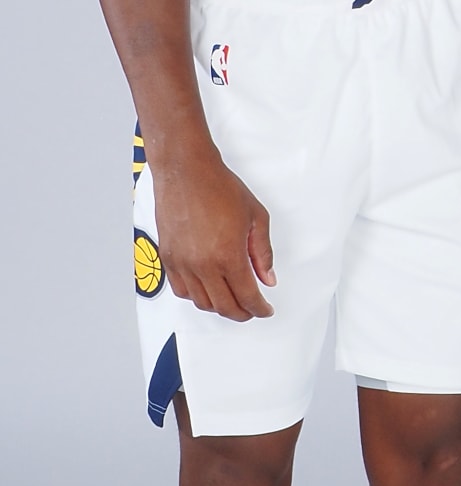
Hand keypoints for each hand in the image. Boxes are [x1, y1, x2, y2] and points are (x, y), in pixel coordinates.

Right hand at [152, 144, 275, 320]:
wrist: (186, 172)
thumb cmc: (219, 188)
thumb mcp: (256, 218)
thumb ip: (263, 252)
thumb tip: (267, 277)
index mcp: (228, 255)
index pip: (247, 297)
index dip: (259, 308)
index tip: (265, 309)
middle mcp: (202, 264)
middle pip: (224, 307)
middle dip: (242, 313)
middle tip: (252, 310)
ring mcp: (182, 263)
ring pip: (201, 302)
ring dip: (219, 306)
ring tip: (232, 299)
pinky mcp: (168, 258)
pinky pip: (181, 290)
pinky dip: (196, 296)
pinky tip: (207, 289)